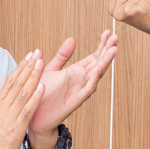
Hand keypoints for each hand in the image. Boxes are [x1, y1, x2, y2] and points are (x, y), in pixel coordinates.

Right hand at [0, 53, 44, 148]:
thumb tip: (4, 85)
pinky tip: (42, 87)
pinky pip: (26, 110)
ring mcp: (8, 117)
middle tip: (37, 52)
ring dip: (32, 76)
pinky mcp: (15, 128)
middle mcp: (2, 108)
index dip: (20, 67)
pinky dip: (34, 98)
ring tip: (41, 62)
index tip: (29, 56)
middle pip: (16, 83)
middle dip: (28, 66)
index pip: (10, 81)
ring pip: (22, 93)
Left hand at [27, 31, 118, 148]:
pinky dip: (92, 82)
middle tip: (116, 37)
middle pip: (98, 63)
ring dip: (104, 63)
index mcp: (75, 72)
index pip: (93, 56)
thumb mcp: (51, 69)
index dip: (101, 45)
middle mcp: (79, 80)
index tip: (108, 33)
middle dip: (107, 50)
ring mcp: (78, 90)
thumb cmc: (41, 93)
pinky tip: (97, 72)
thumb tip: (72, 39)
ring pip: (96, 75)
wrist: (33, 115)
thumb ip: (62, 56)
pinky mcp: (73, 101)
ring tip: (113, 50)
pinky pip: (85, 91)